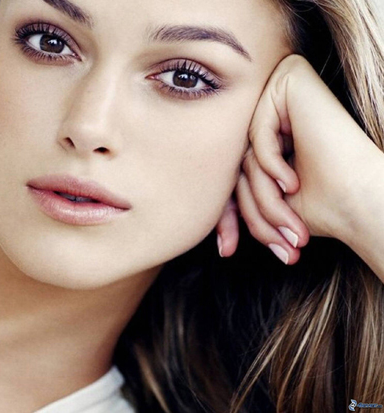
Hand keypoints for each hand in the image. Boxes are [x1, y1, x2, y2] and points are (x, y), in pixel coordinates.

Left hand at [215, 54, 382, 263]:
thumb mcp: (268, 204)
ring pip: (245, 154)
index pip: (232, 172)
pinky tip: (293, 184)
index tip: (228, 249)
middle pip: (238, 164)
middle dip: (253, 212)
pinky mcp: (290, 80)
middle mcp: (272, 106)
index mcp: (269, 131)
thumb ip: (238, 195)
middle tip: (278, 245)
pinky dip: (270, 164)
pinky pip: (257, 132)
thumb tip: (213, 227)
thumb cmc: (326, 204)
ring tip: (290, 226)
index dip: (227, 215)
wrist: (367, 199)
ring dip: (264, 199)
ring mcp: (280, 90)